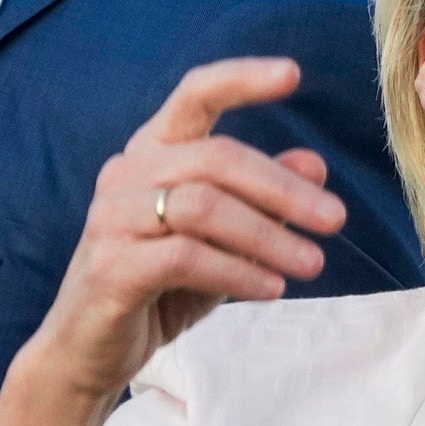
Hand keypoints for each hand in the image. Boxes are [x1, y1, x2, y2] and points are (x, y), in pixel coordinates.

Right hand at [24, 60, 350, 403]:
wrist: (89, 352)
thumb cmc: (159, 290)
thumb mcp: (224, 242)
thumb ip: (262, 202)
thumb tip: (315, 165)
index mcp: (151, 153)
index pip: (194, 95)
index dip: (241, 78)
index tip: (293, 73)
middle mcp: (125, 173)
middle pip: (216, 157)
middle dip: (284, 188)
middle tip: (335, 220)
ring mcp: (112, 218)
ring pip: (205, 207)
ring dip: (269, 235)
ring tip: (312, 264)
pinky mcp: (110, 267)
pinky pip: (186, 257)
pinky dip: (238, 272)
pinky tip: (271, 289)